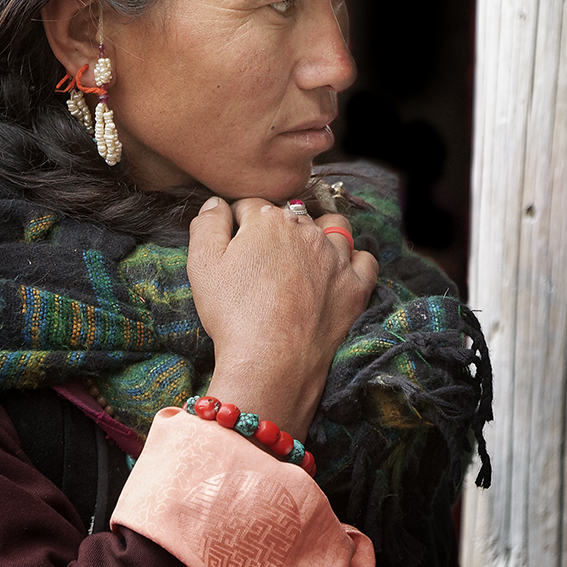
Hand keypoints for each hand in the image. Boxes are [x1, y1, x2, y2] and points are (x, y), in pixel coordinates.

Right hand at [187, 198, 378, 438]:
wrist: (271, 362)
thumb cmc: (233, 314)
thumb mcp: (202, 264)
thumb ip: (207, 225)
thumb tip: (215, 203)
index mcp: (268, 221)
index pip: (249, 206)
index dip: (237, 223)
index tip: (232, 245)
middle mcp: (306, 231)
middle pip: (290, 215)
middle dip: (276, 229)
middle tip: (261, 260)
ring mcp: (336, 258)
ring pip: (334, 227)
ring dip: (320, 232)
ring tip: (304, 254)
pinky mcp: (355, 287)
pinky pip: (365, 260)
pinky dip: (354, 261)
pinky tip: (338, 271)